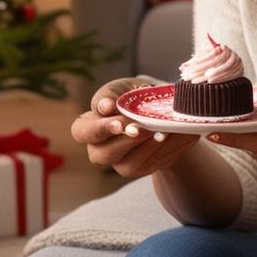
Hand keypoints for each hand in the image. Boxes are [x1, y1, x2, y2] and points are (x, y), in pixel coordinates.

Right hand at [71, 77, 198, 178]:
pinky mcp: (143, 168)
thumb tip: (105, 106)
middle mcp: (100, 149)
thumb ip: (111, 94)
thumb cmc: (133, 95)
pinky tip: (174, 134)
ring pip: (128, 165)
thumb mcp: (122, 88)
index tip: (119, 122)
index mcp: (89, 125)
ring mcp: (121, 163)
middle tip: (141, 128)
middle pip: (101, 155)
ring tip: (161, 131)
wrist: (161, 108)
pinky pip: (152, 164)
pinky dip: (165, 148)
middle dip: (123, 141)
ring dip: (146, 147)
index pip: (82, 132)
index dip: (100, 129)